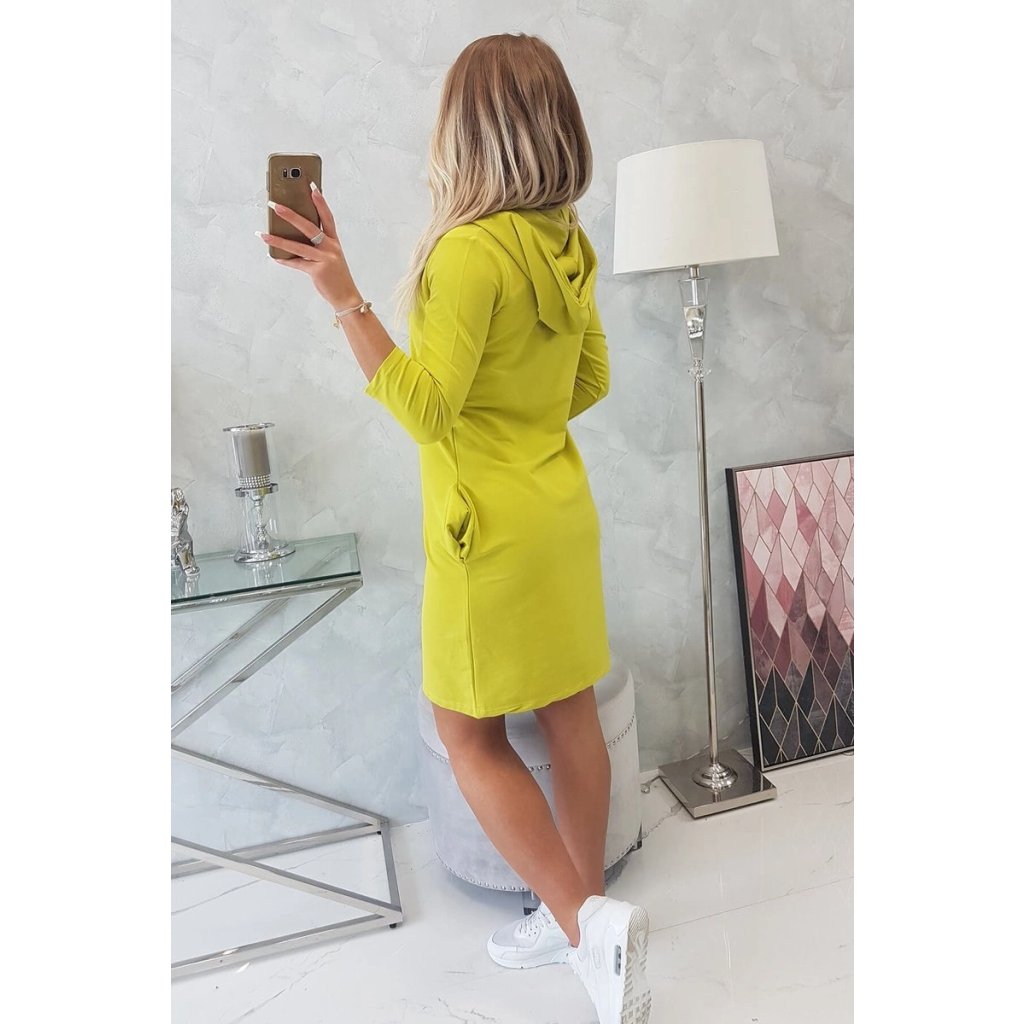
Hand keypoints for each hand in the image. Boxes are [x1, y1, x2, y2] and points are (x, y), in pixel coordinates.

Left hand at [259, 183, 360, 309]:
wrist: (346, 297)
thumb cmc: (336, 276)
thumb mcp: (331, 257)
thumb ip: (317, 245)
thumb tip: (293, 236)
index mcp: (334, 242)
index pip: (327, 217)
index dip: (320, 201)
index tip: (312, 186)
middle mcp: (331, 248)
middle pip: (310, 227)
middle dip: (291, 215)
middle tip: (276, 205)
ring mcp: (325, 259)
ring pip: (298, 246)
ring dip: (279, 240)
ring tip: (264, 233)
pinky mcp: (318, 271)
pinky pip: (296, 264)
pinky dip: (284, 261)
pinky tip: (274, 257)